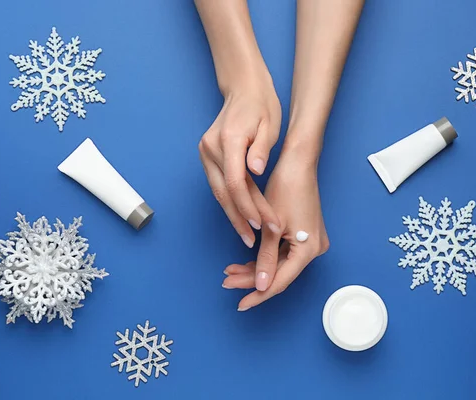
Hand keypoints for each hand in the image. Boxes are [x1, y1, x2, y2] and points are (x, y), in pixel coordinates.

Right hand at [198, 75, 282, 247]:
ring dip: (233, 214)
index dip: (249, 207)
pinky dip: (230, 201)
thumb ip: (261, 149)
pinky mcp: (207, 156)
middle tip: (253, 240)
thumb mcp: (270, 125)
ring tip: (247, 235)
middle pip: (224, 192)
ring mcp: (205, 152)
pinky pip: (218, 184)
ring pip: (218, 191)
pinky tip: (240, 215)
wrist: (244, 89)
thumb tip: (256, 171)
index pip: (236, 183)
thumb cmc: (261, 106)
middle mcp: (211, 148)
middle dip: (240, 218)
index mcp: (228, 141)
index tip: (263, 224)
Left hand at [222, 143, 329, 310]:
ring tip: (230, 271)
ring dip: (256, 268)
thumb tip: (260, 285)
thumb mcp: (271, 227)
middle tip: (227, 282)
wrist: (298, 164)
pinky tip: (246, 261)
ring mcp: (311, 243)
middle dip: (252, 279)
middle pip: (279, 273)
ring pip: (279, 264)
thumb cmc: (286, 189)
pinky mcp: (305, 235)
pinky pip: (283, 253)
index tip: (241, 304)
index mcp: (309, 250)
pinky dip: (265, 257)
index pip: (280, 281)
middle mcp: (314, 249)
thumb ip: (265, 258)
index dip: (259, 294)